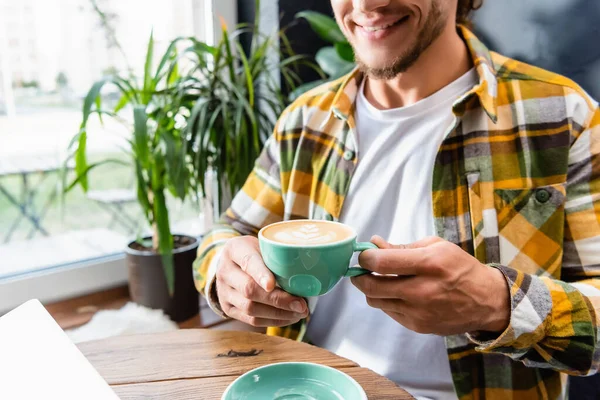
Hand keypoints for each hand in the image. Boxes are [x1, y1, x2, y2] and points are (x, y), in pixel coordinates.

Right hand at [216, 236, 307, 326]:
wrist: (230, 262)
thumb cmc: (254, 251)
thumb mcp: (262, 244)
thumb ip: (277, 256)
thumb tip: (306, 274)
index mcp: (234, 250)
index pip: (248, 262)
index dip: (260, 274)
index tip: (273, 284)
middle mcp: (225, 271)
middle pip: (249, 290)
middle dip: (278, 300)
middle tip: (301, 305)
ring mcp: (223, 292)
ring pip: (250, 308)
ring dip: (278, 313)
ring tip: (299, 313)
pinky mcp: (228, 308)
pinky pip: (251, 320)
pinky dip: (273, 320)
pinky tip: (289, 317)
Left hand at [352, 236, 509, 335]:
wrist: (486, 301)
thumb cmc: (460, 268)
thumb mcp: (436, 247)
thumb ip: (402, 246)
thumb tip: (375, 243)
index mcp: (429, 264)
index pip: (382, 262)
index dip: (365, 257)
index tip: (364, 254)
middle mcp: (422, 290)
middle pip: (372, 285)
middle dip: (359, 275)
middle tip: (361, 269)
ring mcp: (419, 312)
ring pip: (375, 301)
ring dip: (372, 289)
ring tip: (381, 280)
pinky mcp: (418, 326)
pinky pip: (388, 311)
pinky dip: (387, 300)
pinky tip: (398, 293)